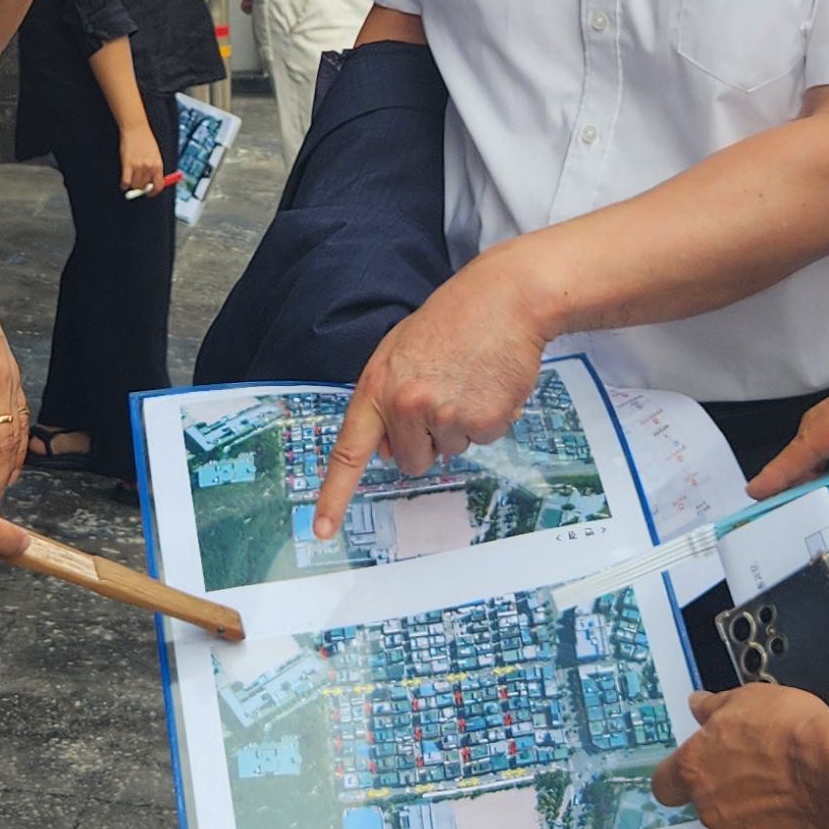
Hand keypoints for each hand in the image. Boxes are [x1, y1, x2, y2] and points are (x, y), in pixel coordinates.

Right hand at [117, 122, 167, 197]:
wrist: (136, 128)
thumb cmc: (145, 140)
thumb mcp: (155, 154)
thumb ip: (154, 168)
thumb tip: (151, 183)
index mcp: (158, 165)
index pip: (159, 186)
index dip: (153, 192)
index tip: (149, 193)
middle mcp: (149, 167)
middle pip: (145, 186)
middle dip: (140, 186)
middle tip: (137, 181)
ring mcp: (138, 167)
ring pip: (135, 185)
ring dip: (132, 184)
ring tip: (130, 178)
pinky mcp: (127, 165)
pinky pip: (125, 182)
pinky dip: (124, 185)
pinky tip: (123, 183)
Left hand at [315, 257, 549, 538]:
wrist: (506, 298)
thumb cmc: (453, 321)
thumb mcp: (399, 352)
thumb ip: (384, 399)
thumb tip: (382, 450)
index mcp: (377, 387)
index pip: (348, 452)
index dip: (334, 495)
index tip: (322, 529)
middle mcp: (406, 405)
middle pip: (410, 461)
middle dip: (426, 440)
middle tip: (444, 393)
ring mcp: (445, 415)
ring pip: (449, 451)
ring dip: (461, 425)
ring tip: (468, 380)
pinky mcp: (483, 421)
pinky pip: (482, 440)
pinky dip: (489, 419)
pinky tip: (490, 384)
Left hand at [650, 682, 828, 828]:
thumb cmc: (797, 733)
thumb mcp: (751, 698)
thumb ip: (716, 707)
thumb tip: (700, 705)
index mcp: (697, 768)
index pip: (665, 784)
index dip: (678, 778)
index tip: (696, 771)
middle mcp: (712, 810)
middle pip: (710, 806)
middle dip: (732, 793)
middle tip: (766, 774)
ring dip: (761, 817)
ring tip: (794, 794)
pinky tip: (810, 819)